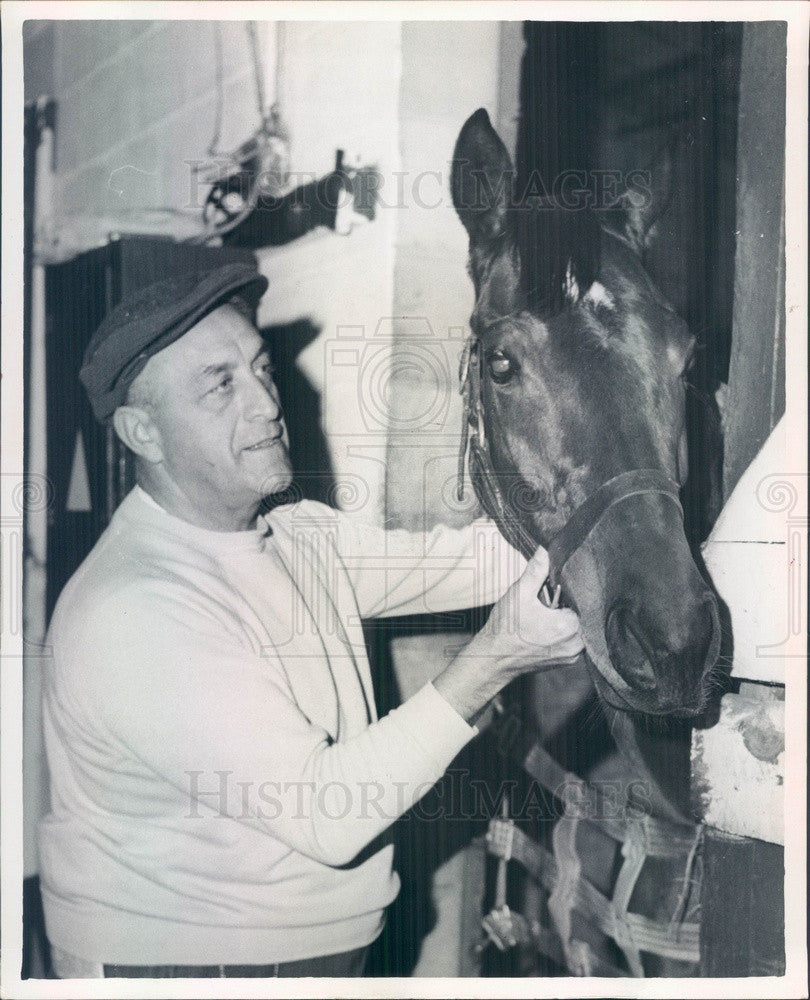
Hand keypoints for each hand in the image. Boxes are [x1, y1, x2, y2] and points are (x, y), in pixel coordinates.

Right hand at [433, 547, 583, 721]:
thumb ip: (536, 570)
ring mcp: (572, 655)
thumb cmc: (505, 629)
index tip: (556, 587)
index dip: (570, 590)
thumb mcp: (520, 593)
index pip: (583, 599)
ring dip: (566, 618)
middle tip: (548, 600)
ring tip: (546, 613)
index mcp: (570, 626)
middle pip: (582, 614)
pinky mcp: (566, 661)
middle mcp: (577, 644)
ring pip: (578, 627)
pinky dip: (563, 632)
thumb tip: (546, 548)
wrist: (492, 659)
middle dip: (567, 604)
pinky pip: (572, 640)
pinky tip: (545, 626)